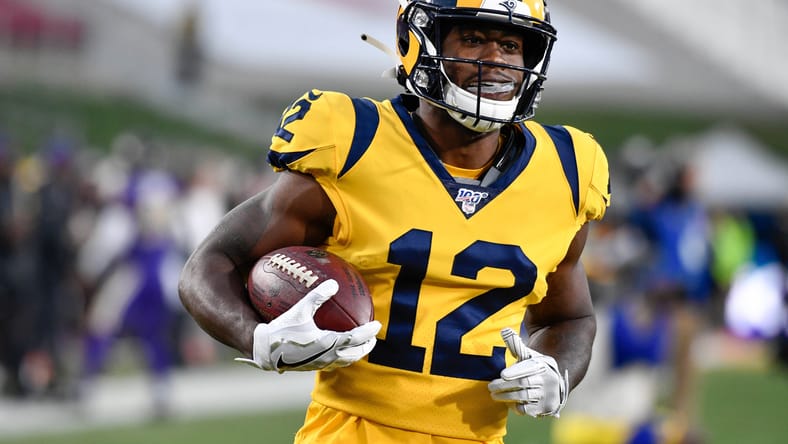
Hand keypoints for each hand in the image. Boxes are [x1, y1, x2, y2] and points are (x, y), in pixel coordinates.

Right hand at [235, 279, 380, 372]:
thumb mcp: (300, 309)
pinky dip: (341, 357)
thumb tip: (333, 283)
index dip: (368, 332)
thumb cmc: (282, 329)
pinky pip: (333, 364)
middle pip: (355, 354)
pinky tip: (337, 349)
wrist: (264, 351)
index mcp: (328, 343)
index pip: (356, 339)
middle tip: (372, 337)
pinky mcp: (312, 367)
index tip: (377, 324)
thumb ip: (317, 296)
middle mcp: (327, 357)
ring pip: (345, 362)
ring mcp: (320, 364)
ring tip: (359, 345)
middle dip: (366, 346)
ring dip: (355, 354)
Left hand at [488, 327, 568, 417]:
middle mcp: (547, 380)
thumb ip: (516, 345)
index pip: (528, 368)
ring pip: (524, 396)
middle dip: (505, 385)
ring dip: (507, 396)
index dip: (515, 371)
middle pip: (523, 383)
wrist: (556, 384)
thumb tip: (504, 330)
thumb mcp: (529, 355)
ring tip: (494, 395)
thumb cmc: (535, 368)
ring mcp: (546, 394)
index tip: (502, 374)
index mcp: (542, 365)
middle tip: (490, 387)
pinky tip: (508, 403)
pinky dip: (516, 407)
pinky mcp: (544, 408)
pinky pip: (527, 409)